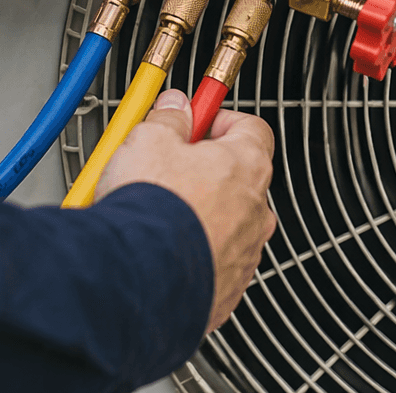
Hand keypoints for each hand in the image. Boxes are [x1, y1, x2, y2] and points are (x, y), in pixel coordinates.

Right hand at [95, 88, 276, 331]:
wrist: (138, 276)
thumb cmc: (151, 210)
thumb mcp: (149, 140)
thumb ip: (169, 118)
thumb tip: (175, 107)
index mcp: (246, 166)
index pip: (253, 128)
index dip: (221, 120)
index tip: (198, 121)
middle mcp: (256, 211)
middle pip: (237, 177)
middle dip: (204, 169)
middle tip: (168, 166)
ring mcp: (245, 253)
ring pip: (225, 222)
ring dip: (198, 213)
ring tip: (156, 212)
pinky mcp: (227, 288)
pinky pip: (212, 260)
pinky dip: (191, 251)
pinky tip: (159, 246)